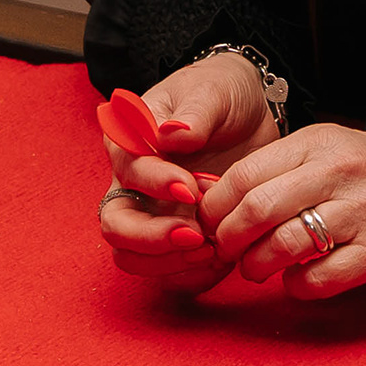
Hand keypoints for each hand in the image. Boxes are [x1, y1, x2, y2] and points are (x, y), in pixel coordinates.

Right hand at [93, 50, 281, 290]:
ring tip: (212, 250)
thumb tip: (170, 134)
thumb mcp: (212, 90)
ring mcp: (152, 214)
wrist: (249, 113)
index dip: (155, 184)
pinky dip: (191, 274)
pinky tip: (221, 261)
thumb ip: (194, 112)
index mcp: (130, 141)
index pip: (128, 171)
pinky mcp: (176, 236)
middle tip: (195, 235)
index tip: (191, 187)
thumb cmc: (221, 93)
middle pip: (116, 225)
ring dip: (168, 262)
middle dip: (151, 238)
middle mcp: (132, 184)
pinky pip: (169, 272)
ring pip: (133, 257)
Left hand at [196, 122, 365, 296]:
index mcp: (319, 143)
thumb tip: (213, 200)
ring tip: (257, 268)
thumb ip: (276, 170)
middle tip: (228, 250)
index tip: (210, 224)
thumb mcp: (325, 151)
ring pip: (284, 245)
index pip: (245, 175)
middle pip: (258, 209)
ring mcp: (363, 211)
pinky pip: (318, 278)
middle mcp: (341, 172)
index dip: (215, 207)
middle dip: (229, 239)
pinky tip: (296, 278)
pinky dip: (296, 285)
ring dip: (258, 265)